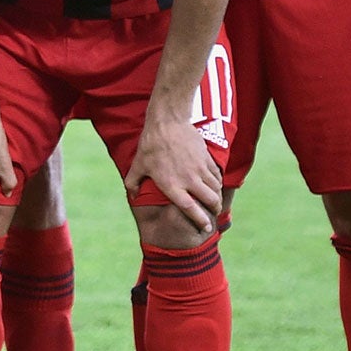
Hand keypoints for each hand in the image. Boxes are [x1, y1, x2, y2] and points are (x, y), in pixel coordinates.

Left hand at [125, 115, 222, 237]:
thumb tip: (133, 196)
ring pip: (216, 190)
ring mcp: (200, 170)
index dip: (200, 220)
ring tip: (214, 200)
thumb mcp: (138, 165)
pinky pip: (217, 176)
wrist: (168, 123)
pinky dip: (218, 183)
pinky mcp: (207, 160)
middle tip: (213, 212)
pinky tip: (214, 184)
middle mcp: (189, 180)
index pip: (190, 209)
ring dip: (217, 197)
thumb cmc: (150, 145)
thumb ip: (133, 183)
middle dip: (214, 210)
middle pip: (210, 201)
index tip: (206, 228)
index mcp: (171, 185)